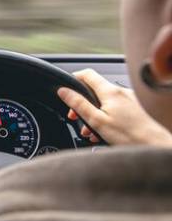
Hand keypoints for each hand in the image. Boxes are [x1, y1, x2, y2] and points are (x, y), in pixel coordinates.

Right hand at [57, 69, 171, 145]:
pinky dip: (107, 116)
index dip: (73, 79)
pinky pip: (116, 108)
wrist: (156, 145)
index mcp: (110, 92)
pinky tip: (105, 132)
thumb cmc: (130, 136)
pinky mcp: (136, 108)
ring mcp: (130, 99)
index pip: (87, 74)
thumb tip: (64, 91)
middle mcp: (121, 91)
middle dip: (82, 103)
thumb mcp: (96, 121)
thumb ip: (78, 104)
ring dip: (94, 113)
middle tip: (75, 117)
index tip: (66, 88)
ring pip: (105, 102)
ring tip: (91, 131)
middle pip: (94, 90)